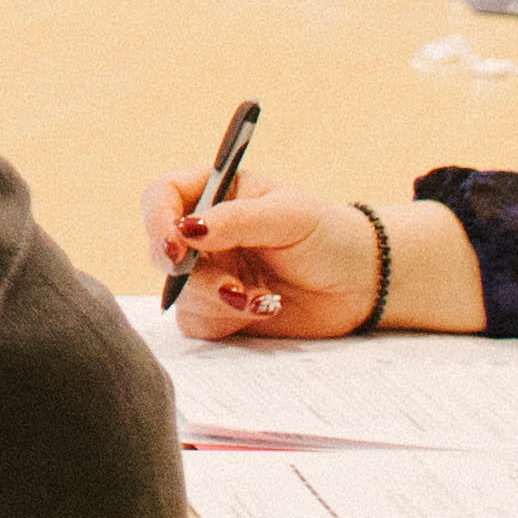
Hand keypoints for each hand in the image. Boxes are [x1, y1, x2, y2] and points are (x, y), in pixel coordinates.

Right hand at [152, 172, 378, 341]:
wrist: (359, 284)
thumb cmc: (327, 235)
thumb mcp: (286, 216)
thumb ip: (235, 221)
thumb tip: (185, 229)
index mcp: (215, 195)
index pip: (162, 197)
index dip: (158, 218)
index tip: (175, 243)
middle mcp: (205, 235)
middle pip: (162, 250)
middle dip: (189, 272)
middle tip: (227, 284)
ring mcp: (210, 274)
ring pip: (180, 292)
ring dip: (218, 300)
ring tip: (263, 297)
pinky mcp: (220, 311)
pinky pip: (197, 322)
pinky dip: (226, 320)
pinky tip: (263, 309)